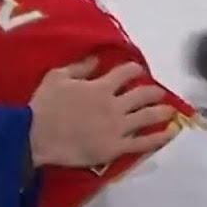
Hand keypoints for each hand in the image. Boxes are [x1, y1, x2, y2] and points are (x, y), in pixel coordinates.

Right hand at [27, 58, 176, 167]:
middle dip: (153, 91)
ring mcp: (117, 128)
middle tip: (157, 92)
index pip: (125, 73)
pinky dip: (159, 138)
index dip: (134, 70)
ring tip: (170, 110)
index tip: (136, 70)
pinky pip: (143, 143)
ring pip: (148, 117)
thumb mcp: (57, 77)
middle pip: (142, 95)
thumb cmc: (44, 105)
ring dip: (162, 111)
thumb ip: (80, 68)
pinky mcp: (115, 148)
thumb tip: (98, 59)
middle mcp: (114, 105)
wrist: (36, 136)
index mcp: (100, 87)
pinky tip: (171, 133)